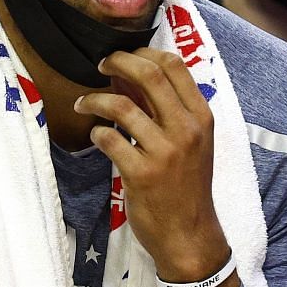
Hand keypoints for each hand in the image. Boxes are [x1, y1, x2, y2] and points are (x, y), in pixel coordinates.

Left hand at [75, 49, 226, 280]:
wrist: (189, 234)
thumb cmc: (187, 187)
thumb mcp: (191, 144)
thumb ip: (167, 111)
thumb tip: (129, 75)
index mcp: (202, 118)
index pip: (175, 66)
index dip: (144, 52)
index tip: (125, 58)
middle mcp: (187, 130)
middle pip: (149, 74)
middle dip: (118, 62)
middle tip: (101, 65)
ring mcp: (165, 152)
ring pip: (121, 105)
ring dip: (94, 100)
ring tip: (84, 104)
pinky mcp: (141, 173)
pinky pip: (107, 138)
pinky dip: (95, 133)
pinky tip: (95, 137)